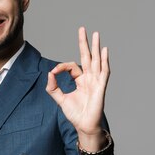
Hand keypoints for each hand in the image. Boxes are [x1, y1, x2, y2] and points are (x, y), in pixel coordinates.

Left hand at [46, 27, 109, 145]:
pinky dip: (105, 61)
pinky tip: (104, 50)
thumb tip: (49, 74)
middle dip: (85, 43)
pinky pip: (104, 71)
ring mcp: (96, 81)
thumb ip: (53, 88)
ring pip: (96, 60)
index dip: (61, 67)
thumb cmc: (75, 114)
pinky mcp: (101, 87)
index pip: (71, 66)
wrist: (84, 126)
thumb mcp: (60, 99)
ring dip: (96, 47)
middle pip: (87, 57)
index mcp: (80, 80)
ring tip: (96, 34)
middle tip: (83, 29)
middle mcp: (89, 78)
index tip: (53, 73)